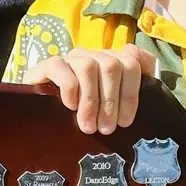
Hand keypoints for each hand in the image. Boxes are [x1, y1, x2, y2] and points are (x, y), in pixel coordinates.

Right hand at [23, 44, 156, 134]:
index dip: (130, 94)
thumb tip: (142, 61)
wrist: (43, 115)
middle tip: (106, 128)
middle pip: (112, 65)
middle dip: (111, 101)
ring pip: (88, 67)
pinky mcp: (47, 65)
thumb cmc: (84, 113)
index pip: (132, 63)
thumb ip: (134, 84)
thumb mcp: (114, 106)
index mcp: (112, 61)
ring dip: (91, 101)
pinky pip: (61, 68)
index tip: (125, 122)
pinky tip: (69, 107)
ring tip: (88, 126)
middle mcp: (92, 56)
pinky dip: (69, 89)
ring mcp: (70, 59)